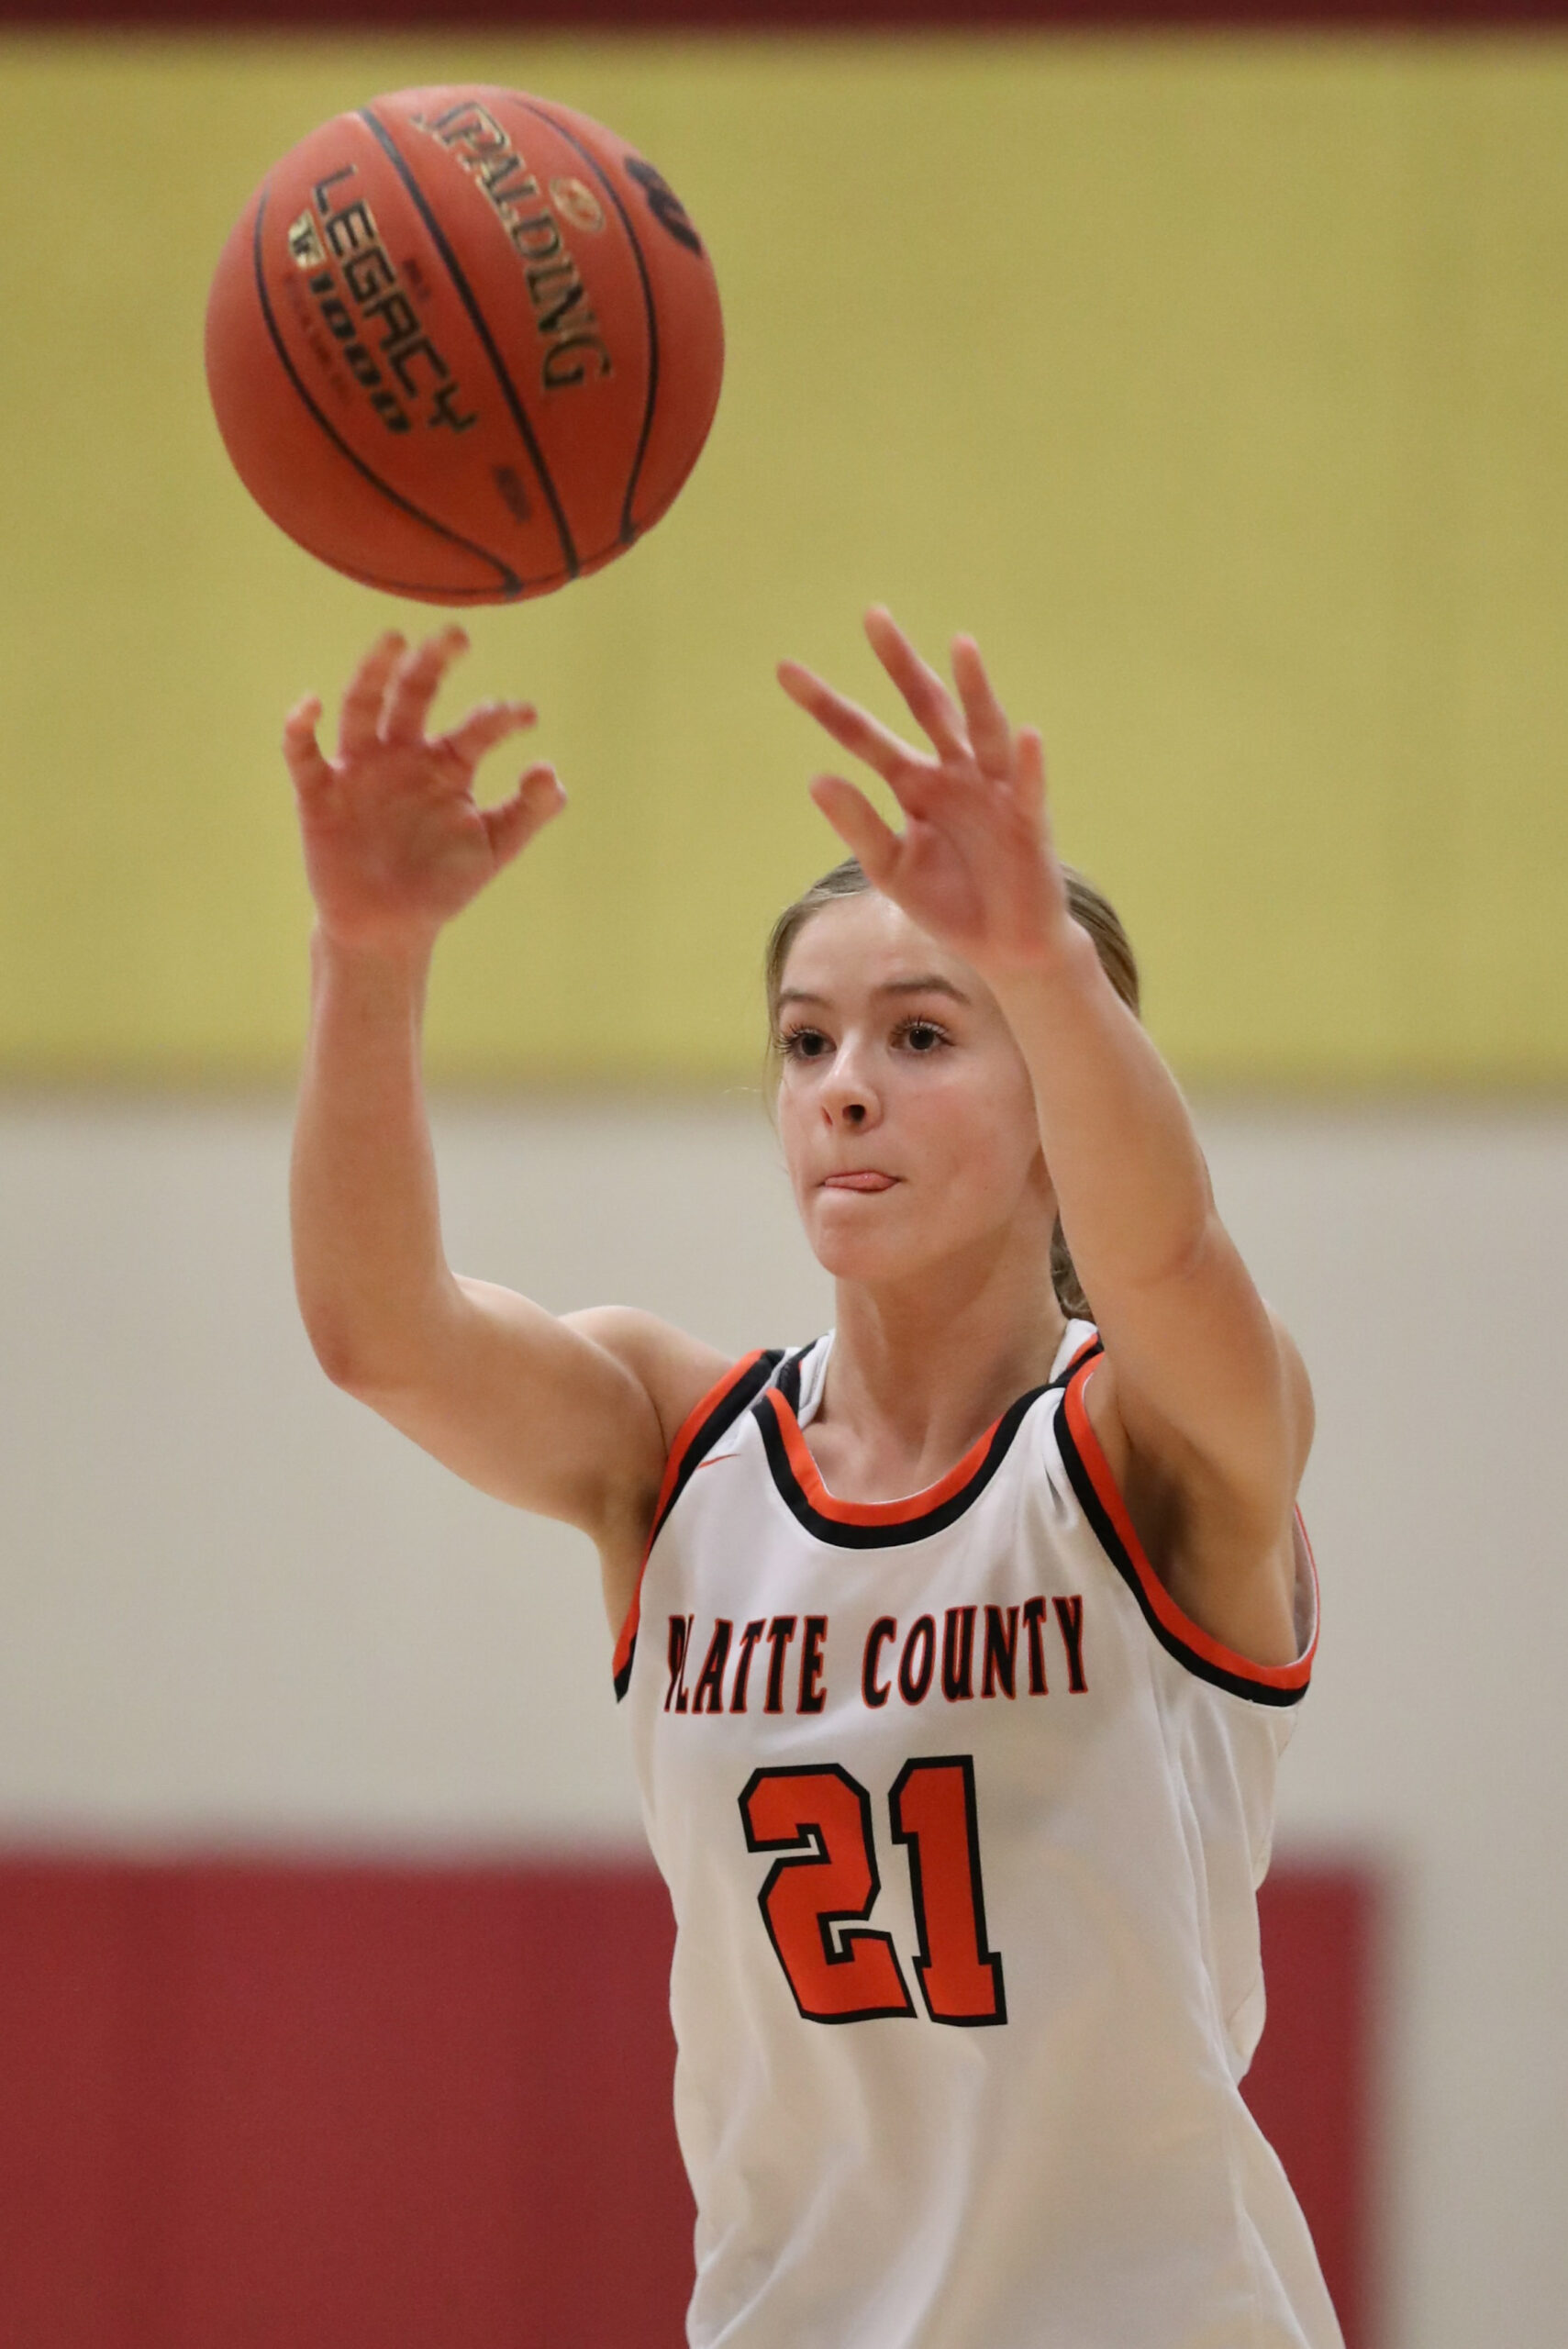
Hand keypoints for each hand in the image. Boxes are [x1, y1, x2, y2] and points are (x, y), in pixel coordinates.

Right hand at [283, 628, 564, 960]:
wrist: (388, 929)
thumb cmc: (442, 885)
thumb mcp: (493, 850)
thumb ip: (527, 813)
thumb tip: (551, 770)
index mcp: (446, 765)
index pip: (475, 728)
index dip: (500, 718)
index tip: (527, 716)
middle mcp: (402, 755)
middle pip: (414, 694)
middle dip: (433, 663)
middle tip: (458, 636)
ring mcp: (360, 770)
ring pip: (362, 708)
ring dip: (373, 672)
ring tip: (395, 639)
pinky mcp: (319, 794)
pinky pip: (303, 754)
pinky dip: (300, 727)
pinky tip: (310, 704)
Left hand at [777, 609, 1074, 983]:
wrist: (1005, 946)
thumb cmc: (950, 903)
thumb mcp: (891, 869)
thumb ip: (858, 825)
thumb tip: (816, 777)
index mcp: (913, 783)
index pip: (863, 735)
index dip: (827, 706)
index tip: (785, 670)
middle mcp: (953, 773)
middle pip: (924, 707)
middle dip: (899, 664)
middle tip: (872, 616)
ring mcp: (994, 790)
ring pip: (982, 730)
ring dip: (976, 689)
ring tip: (962, 646)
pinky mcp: (1029, 820)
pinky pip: (1029, 787)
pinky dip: (1030, 763)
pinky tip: (1027, 736)